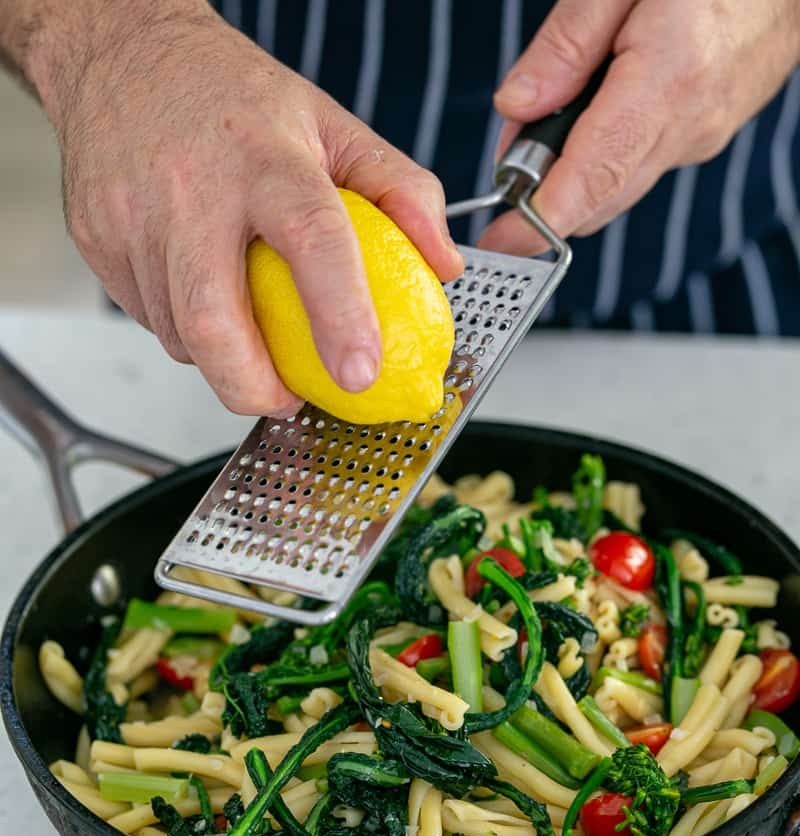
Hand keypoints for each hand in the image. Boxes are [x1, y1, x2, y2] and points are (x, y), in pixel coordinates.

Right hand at [44, 3, 462, 413]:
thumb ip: (403, 191)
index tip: (360, 373)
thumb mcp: (334, 125)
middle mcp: (192, 188)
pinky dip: (184, 332)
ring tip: (250, 336)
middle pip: (213, 319)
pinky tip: (205, 298)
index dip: (338, 315)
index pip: (310, 239)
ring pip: (177, 332)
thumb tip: (445, 266)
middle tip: (287, 399)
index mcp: (266, 158)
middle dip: (253, 386)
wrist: (124, 53)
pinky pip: (147, 317)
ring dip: (221, 359)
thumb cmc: (237, 99)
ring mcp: (132, 216)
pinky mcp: (96, 240)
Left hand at [480, 0, 799, 253]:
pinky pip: (641, 164)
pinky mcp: (706, 136)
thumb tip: (517, 106)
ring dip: (574, 169)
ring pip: (617, 185)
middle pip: (598, 197)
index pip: (594, 176)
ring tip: (560, 108)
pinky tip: (598, 106)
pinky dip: (606, 153)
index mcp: (670, 77)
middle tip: (515, 149)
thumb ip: (567, 44)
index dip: (540, 219)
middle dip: (545, 192)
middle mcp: (690, 123)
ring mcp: (703, 136)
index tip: (501, 242)